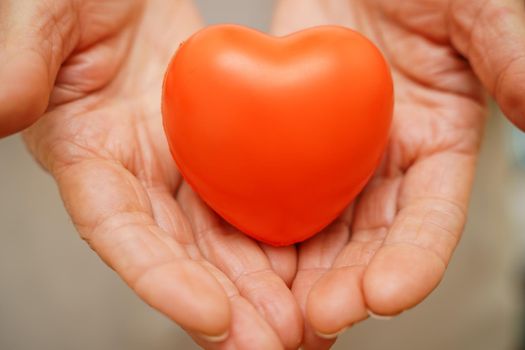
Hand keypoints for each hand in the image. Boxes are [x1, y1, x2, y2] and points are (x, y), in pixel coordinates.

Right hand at [2, 1, 301, 347]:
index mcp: (89, 154)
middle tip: (273, 347)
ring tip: (305, 327)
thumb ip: (20, 57)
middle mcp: (138, 175)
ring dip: (261, 286)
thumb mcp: (45, 14)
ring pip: (223, 238)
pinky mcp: (219, 149)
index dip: (161, 279)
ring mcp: (182, 166)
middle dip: (227, 304)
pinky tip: (312, 264)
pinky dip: (279, 234)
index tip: (211, 318)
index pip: (120, 230)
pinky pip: (251, 196)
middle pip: (182, 253)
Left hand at [273, 0, 524, 347]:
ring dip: (301, 270)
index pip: (430, 219)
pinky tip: (242, 249)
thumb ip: (506, 55)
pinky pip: (274, 184)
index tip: (386, 296)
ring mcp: (337, 155)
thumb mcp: (472, 9)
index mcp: (438, 145)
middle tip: (321, 316)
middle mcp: (387, 163)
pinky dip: (262, 220)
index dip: (412, 261)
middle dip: (349, 283)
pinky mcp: (292, 138)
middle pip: (370, 240)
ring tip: (280, 308)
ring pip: (321, 226)